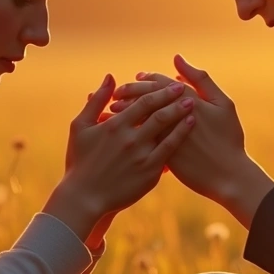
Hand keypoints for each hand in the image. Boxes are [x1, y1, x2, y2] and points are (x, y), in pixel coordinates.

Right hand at [44, 73, 196, 241]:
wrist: (84, 197)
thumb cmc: (80, 160)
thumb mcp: (80, 126)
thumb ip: (97, 100)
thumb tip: (111, 77)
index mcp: (114, 126)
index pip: (143, 102)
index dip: (160, 91)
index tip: (172, 84)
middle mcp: (130, 139)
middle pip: (158, 114)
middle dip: (174, 100)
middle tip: (186, 90)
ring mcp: (141, 157)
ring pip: (167, 132)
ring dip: (181, 116)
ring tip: (193, 105)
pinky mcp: (149, 173)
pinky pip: (168, 152)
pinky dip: (179, 138)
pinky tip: (188, 128)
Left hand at [109, 55, 273, 226]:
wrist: (227, 175)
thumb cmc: (228, 137)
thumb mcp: (222, 104)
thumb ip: (200, 80)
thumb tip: (178, 58)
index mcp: (189, 99)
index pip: (159, 82)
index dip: (147, 78)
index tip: (139, 77)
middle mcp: (174, 116)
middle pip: (143, 97)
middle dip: (129, 92)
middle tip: (119, 92)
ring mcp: (166, 135)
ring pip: (138, 116)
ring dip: (124, 110)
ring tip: (114, 108)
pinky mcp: (161, 154)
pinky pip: (138, 137)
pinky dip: (128, 131)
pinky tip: (120, 129)